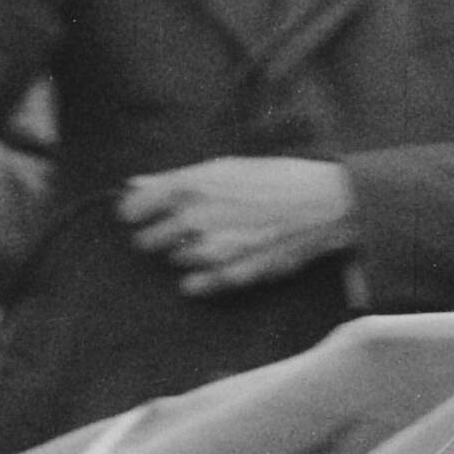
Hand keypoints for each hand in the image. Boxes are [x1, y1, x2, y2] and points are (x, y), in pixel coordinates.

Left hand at [116, 157, 355, 296]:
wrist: (322, 204)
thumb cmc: (276, 178)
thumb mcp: (227, 167)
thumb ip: (175, 179)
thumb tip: (134, 185)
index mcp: (192, 186)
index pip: (131, 210)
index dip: (135, 212)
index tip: (142, 213)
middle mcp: (194, 219)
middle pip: (146, 241)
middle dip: (159, 234)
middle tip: (184, 225)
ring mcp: (210, 252)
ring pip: (173, 262)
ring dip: (185, 253)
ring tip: (215, 236)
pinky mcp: (227, 277)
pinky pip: (193, 285)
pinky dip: (197, 278)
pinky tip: (217, 260)